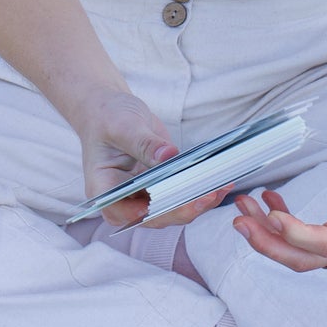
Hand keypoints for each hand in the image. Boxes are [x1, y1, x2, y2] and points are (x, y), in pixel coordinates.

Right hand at [81, 92, 231, 228]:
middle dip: (182, 208)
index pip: (122, 213)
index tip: (175, 202)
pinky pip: (180, 194)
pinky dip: (199, 191)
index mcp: (104, 190)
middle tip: (209, 194)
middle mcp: (123, 200)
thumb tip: (169, 156)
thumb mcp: (122, 126)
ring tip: (222, 187)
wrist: (110, 110)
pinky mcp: (160, 186)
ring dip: (196, 202)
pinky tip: (220, 181)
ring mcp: (143, 195)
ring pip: (171, 210)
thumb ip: (143, 143)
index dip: (148, 213)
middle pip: (153, 216)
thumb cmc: (107, 117)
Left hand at [231, 116, 326, 271]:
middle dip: (267, 243)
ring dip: (270, 238)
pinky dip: (285, 233)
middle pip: (305, 259)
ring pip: (302, 258)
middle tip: (238, 220)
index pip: (325, 240)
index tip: (269, 215)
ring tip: (244, 212)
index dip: (295, 233)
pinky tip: (271, 204)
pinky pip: (308, 250)